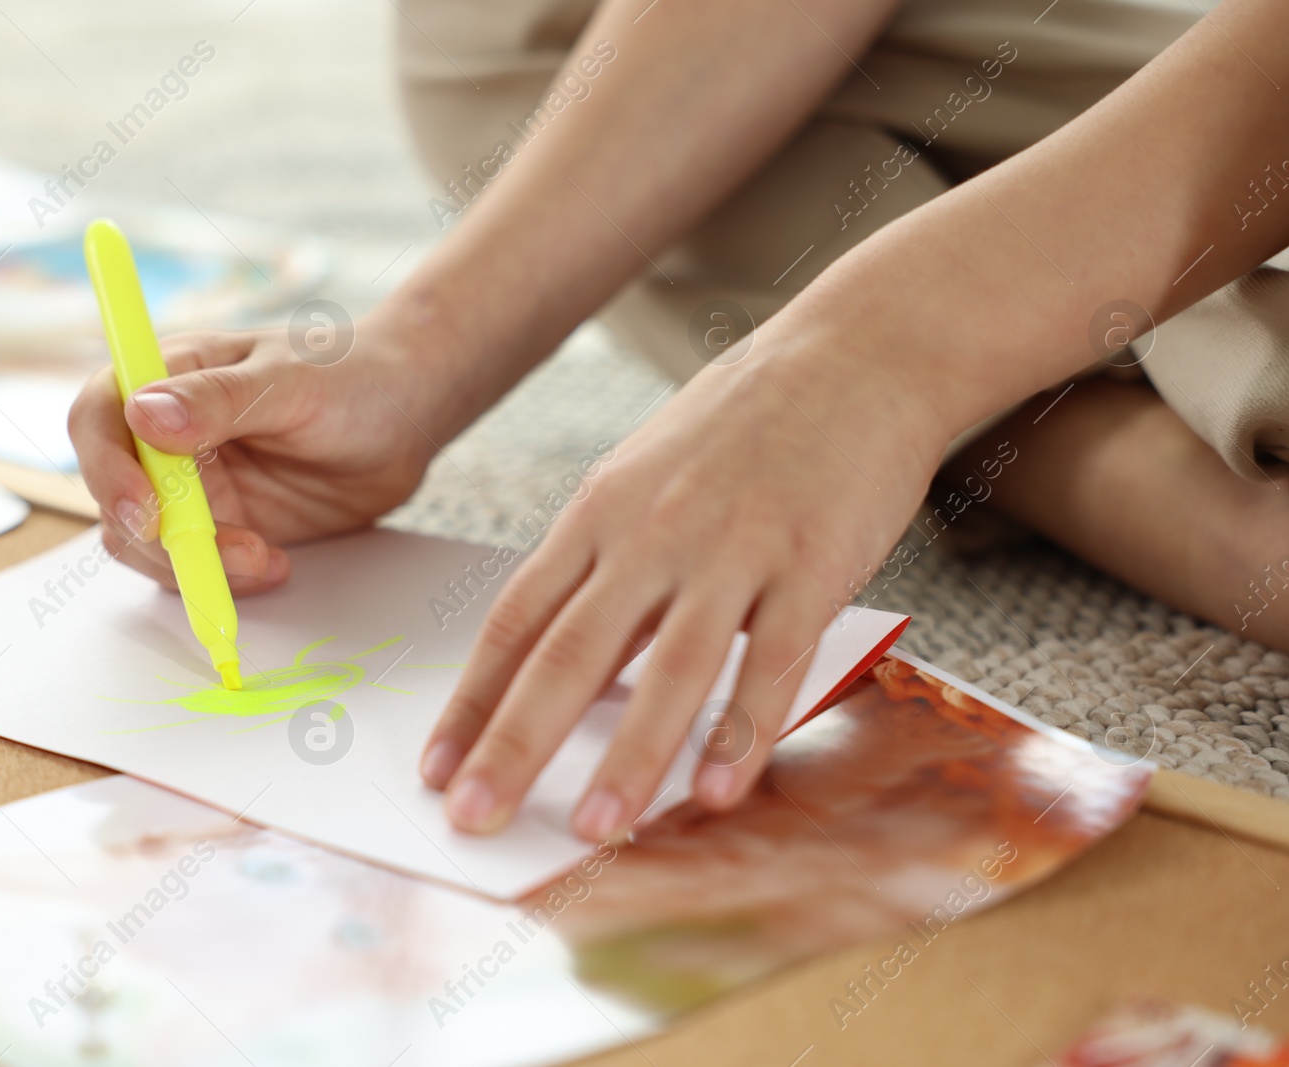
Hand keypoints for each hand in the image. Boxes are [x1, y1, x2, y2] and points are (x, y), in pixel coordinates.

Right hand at [68, 322, 441, 593]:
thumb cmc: (351, 375)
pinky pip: (193, 568)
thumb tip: (143, 415)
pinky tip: (276, 565)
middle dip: (158, 535)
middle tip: (228, 550)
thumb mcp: (291, 380)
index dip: (106, 468)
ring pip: (146, 543)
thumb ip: (218, 400)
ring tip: (265, 558)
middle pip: (114, 495)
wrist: (407, 417)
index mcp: (169, 377)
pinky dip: (224, 580)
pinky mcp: (222, 528)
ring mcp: (192, 486)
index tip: (145, 509)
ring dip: (195, 565)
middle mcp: (166, 436)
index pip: (99, 418)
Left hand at [419, 322, 950, 840]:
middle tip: (474, 817)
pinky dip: (743, 729)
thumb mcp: (644, 476)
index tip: (436, 769)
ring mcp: (732, 549)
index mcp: (600, 514)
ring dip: (628, 756)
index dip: (472, 702)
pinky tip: (716, 789)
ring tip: (592, 829)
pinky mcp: (811, 565)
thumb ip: (603, 562)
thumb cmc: (741, 424)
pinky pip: (772, 661)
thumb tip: (560, 650)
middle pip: (570, 653)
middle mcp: (652, 534)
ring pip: (671, 668)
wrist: (852, 356)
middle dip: (515, 744)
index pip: (515, 620)